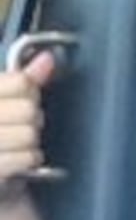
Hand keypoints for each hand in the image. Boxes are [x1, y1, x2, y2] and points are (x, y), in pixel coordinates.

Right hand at [0, 51, 53, 191]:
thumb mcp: (4, 102)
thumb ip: (22, 80)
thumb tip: (47, 59)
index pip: (20, 82)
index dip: (29, 92)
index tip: (20, 100)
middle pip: (28, 109)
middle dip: (32, 119)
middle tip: (19, 126)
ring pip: (29, 134)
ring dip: (30, 142)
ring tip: (16, 144)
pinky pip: (27, 157)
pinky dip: (29, 160)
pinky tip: (18, 160)